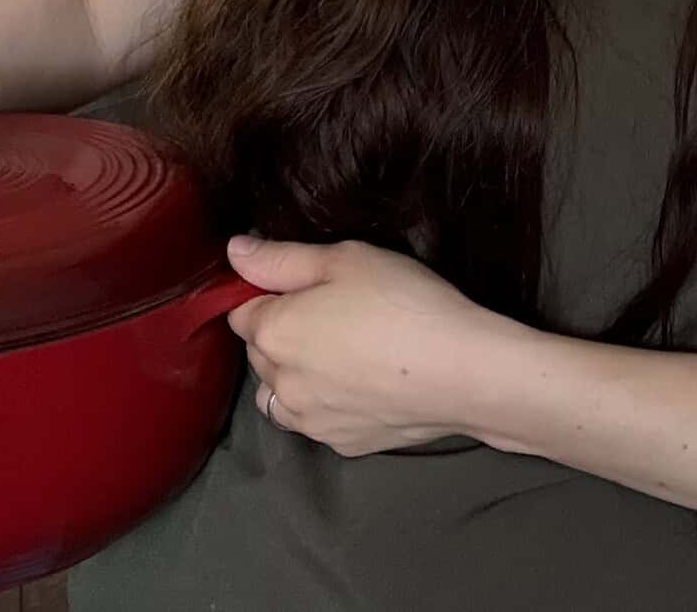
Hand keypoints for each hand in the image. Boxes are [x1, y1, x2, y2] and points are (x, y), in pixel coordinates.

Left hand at [225, 234, 522, 456]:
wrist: (462, 372)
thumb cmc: (403, 303)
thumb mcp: (345, 259)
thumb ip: (281, 258)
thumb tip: (233, 251)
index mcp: (274, 333)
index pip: (241, 311)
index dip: (267, 293)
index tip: (306, 285)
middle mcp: (280, 384)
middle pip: (260, 354)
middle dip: (282, 333)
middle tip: (334, 312)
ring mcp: (310, 421)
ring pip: (280, 394)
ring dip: (295, 375)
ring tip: (340, 354)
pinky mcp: (342, 445)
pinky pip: (315, 420)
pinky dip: (325, 404)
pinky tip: (362, 385)